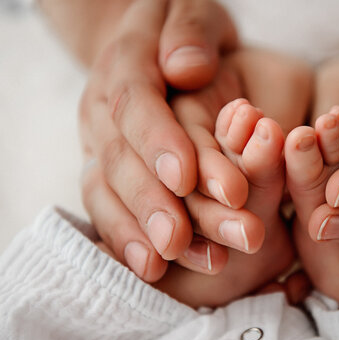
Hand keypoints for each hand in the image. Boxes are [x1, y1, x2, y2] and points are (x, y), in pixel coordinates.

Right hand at [79, 0, 237, 281]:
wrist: (154, 44)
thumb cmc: (185, 29)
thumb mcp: (192, 11)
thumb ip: (190, 32)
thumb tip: (184, 67)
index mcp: (126, 63)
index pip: (136, 103)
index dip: (158, 141)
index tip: (186, 178)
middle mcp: (103, 109)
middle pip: (121, 159)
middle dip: (153, 203)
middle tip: (183, 240)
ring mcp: (100, 142)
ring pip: (109, 191)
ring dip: (140, 232)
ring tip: (172, 264)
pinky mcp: (107, 170)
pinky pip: (108, 206)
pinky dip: (127, 239)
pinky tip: (152, 270)